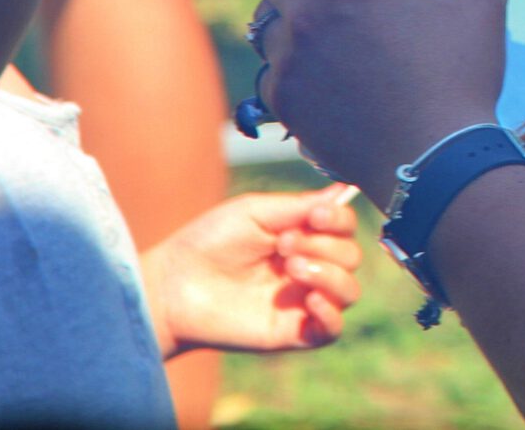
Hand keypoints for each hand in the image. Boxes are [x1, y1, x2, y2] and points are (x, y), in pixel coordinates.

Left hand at [142, 188, 362, 357]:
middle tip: (283, 245)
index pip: (344, 228)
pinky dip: (331, 313)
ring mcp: (301, 301)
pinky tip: (309, 299)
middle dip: (324, 246)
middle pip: (351, 256)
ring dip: (329, 274)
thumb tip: (343, 192)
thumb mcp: (253, 212)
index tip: (315, 217)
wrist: (173, 287)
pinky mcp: (292, 332)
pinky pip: (333, 329)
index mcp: (301, 236)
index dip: (338, 220)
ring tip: (291, 268)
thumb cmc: (207, 244)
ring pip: (349, 291)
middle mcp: (307, 268)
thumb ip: (299, 204)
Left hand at [255, 0, 513, 198]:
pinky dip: (296, 59)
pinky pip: (277, 66)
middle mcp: (306, 11)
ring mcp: (289, 60)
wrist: (434, 163)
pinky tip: (328, 67)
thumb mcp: (484, 9)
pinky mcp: (285, 101)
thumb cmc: (459, 80)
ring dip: (291, 7)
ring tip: (324, 14)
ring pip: (271, 15)